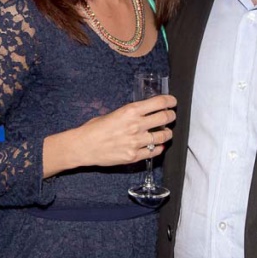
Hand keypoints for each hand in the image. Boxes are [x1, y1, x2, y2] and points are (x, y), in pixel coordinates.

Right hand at [42, 95, 175, 176]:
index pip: (159, 102)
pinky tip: (157, 146)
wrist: (84, 146)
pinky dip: (158, 148)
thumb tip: (145, 114)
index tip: (172, 102)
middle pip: (165, 118)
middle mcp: (136, 125)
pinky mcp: (134, 156)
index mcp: (131, 111)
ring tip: (166, 132)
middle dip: (171, 116)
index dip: (170, 101)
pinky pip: (154, 152)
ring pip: (163, 136)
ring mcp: (136, 142)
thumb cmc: (94, 128)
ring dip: (167, 133)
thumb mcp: (114, 113)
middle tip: (171, 116)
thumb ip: (131, 114)